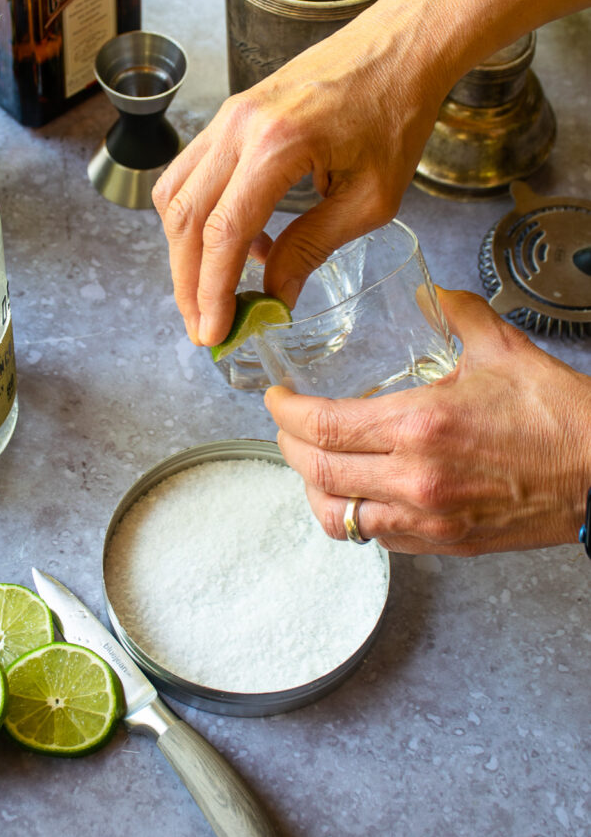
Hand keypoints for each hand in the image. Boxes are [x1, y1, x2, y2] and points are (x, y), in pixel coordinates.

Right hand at [152, 0, 450, 347]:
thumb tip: (275, 298)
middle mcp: (239, 126)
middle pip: (185, 218)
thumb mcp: (370, 198)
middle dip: (187, 282)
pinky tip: (234, 244)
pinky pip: (190, 173)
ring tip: (208, 293)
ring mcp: (227, 116)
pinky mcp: (230, 115)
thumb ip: (314, 248)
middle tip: (201, 326)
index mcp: (278, 144)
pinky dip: (198, 217)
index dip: (211, 290)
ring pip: (175, 195)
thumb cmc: (396, 114)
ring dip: (183, 252)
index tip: (213, 332)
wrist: (399, 47)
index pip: (223, 232)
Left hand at [265, 289, 590, 555]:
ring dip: (313, 487)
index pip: (323, 426)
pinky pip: (374, 537)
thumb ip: (453, 312)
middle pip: (317, 472)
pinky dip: (351, 513)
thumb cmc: (559, 417)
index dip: (285, 413)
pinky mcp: (442, 544)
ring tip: (313, 461)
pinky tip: (356, 490)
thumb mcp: (501, 348)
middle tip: (285, 424)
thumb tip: (424, 292)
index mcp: (420, 427)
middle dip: (287, 445)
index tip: (276, 398)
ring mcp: (426, 520)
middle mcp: (415, 480)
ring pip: (337, 516)